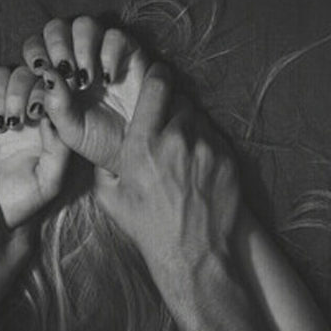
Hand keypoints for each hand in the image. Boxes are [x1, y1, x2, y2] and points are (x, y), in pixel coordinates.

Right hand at [0, 65, 69, 227]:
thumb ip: (60, 148)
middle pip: (23, 73)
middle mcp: (25, 108)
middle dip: (19, 91)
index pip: (50, 84)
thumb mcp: (49, 179)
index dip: (43, 89)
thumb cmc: (24, 198)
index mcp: (49, 120)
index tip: (36, 114)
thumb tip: (57, 113)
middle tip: (15, 120)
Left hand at [21, 17, 149, 170]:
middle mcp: (76, 58)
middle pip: (56, 28)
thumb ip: (55, 106)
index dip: (34, 56)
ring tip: (85, 80)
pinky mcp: (129, 53)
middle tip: (66, 75)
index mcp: (54, 75)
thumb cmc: (98, 142)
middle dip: (57, 47)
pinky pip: (115, 37)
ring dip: (81, 48)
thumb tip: (47, 72)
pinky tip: (108, 80)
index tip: (39, 75)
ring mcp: (102, 53)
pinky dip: (108, 55)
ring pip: (84, 25)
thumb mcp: (69, 130)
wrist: (134, 152)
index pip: (35, 49)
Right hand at [90, 63, 242, 288]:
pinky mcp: (228, 159)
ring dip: (191, 130)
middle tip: (167, 130)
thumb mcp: (111, 198)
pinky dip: (207, 148)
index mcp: (144, 143)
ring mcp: (208, 148)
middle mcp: (177, 139)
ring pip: (200, 120)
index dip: (157, 76)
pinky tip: (199, 170)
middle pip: (180, 101)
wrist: (194, 254)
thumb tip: (102, 147)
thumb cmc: (149, 229)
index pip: (157, 86)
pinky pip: (216, 139)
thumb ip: (105, 165)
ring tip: (184, 156)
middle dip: (173, 111)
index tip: (157, 77)